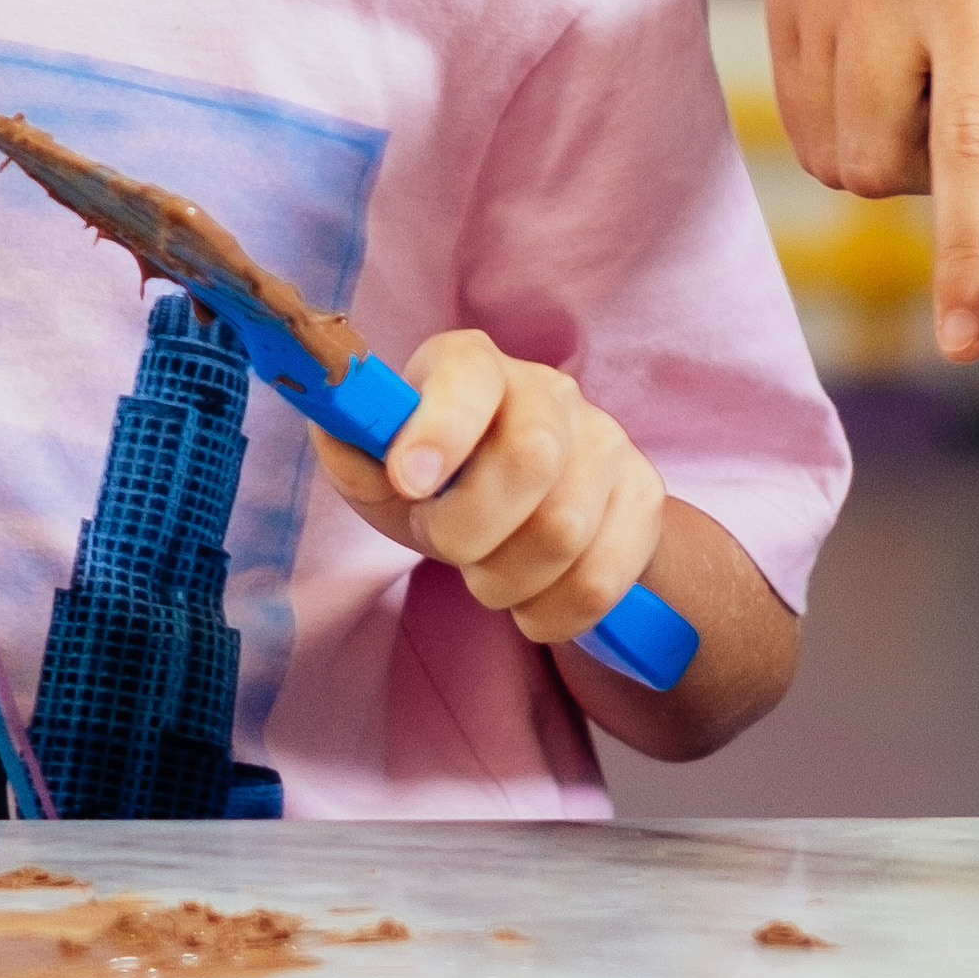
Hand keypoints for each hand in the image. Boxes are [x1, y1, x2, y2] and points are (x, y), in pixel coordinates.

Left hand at [317, 330, 666, 657]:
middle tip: (444, 545)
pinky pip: (601, 579)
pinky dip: (552, 612)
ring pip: (564, 532)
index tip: (408, 483)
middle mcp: (549, 391)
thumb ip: (355, 457)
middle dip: (468, 530)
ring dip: (505, 581)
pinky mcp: (642, 498)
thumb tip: (336, 436)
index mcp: (475, 365)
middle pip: (529, 460)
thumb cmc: (445, 482)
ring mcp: (606, 441)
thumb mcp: (386, 474)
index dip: (439, 429)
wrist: (531, 510)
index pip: (469, 377)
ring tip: (486, 574)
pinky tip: (530, 599)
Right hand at [763, 0, 978, 361]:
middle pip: (878, 161)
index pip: (966, 143)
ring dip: (890, 151)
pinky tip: (897, 66)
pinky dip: (850, 119)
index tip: (964, 340)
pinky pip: (800, 113)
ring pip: (831, 150)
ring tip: (944, 85)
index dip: (968, 251)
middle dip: (934, 178)